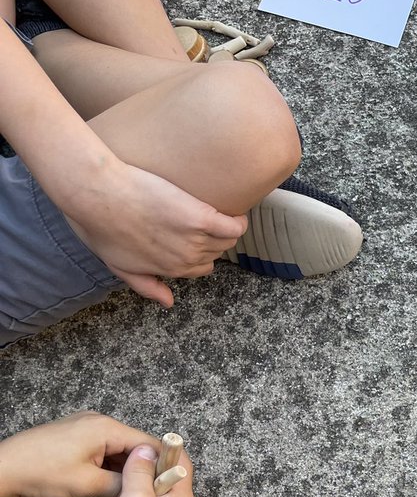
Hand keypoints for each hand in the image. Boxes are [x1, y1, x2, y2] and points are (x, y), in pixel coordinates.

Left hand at [0, 412, 157, 496]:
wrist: (2, 470)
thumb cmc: (40, 473)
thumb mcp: (89, 485)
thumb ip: (124, 485)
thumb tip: (142, 489)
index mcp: (106, 428)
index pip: (148, 444)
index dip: (161, 465)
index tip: (168, 485)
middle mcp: (98, 421)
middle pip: (134, 446)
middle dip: (139, 470)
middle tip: (141, 494)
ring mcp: (85, 426)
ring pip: (117, 450)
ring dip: (121, 471)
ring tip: (118, 494)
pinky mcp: (75, 435)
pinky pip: (102, 450)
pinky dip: (106, 467)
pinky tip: (103, 486)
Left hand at [66, 161, 247, 306]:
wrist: (99, 194)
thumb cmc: (100, 226)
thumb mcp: (118, 266)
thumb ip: (146, 285)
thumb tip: (169, 302)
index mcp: (170, 269)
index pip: (203, 267)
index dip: (201, 252)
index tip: (196, 238)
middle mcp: (186, 259)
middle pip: (217, 252)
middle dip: (214, 239)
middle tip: (206, 221)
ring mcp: (195, 239)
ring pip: (228, 240)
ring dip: (228, 229)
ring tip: (221, 215)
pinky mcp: (200, 218)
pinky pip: (233, 226)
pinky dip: (237, 221)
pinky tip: (234, 213)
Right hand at [103, 445, 193, 496]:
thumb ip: (141, 471)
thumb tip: (146, 449)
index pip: (181, 461)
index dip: (166, 448)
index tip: (143, 443)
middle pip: (166, 476)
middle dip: (147, 467)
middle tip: (126, 463)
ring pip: (152, 494)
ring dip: (135, 488)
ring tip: (119, 487)